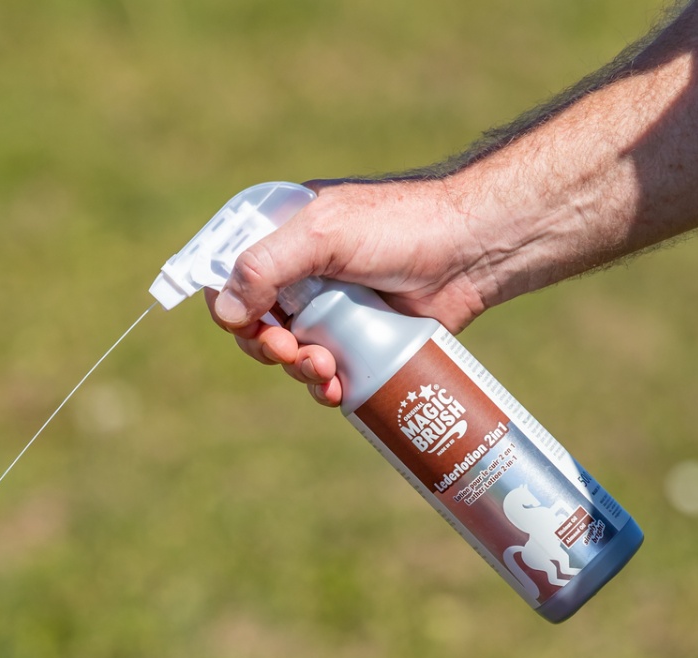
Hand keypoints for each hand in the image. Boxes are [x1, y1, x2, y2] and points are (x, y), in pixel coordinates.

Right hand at [209, 176, 491, 405]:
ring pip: (288, 355)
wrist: (473, 252)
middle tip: (290, 351)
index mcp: (284, 237)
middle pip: (254, 325)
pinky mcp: (357, 342)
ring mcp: (329, 310)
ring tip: (324, 370)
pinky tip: (337, 390)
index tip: (248, 325)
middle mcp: (301, 275)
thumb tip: (225, 313)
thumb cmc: (401, 228)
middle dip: (267, 347)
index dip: (230, 307)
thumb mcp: (323, 234)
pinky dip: (323, 387)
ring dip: (297, 370)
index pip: (230, 276)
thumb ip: (265, 265)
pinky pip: (324, 374)